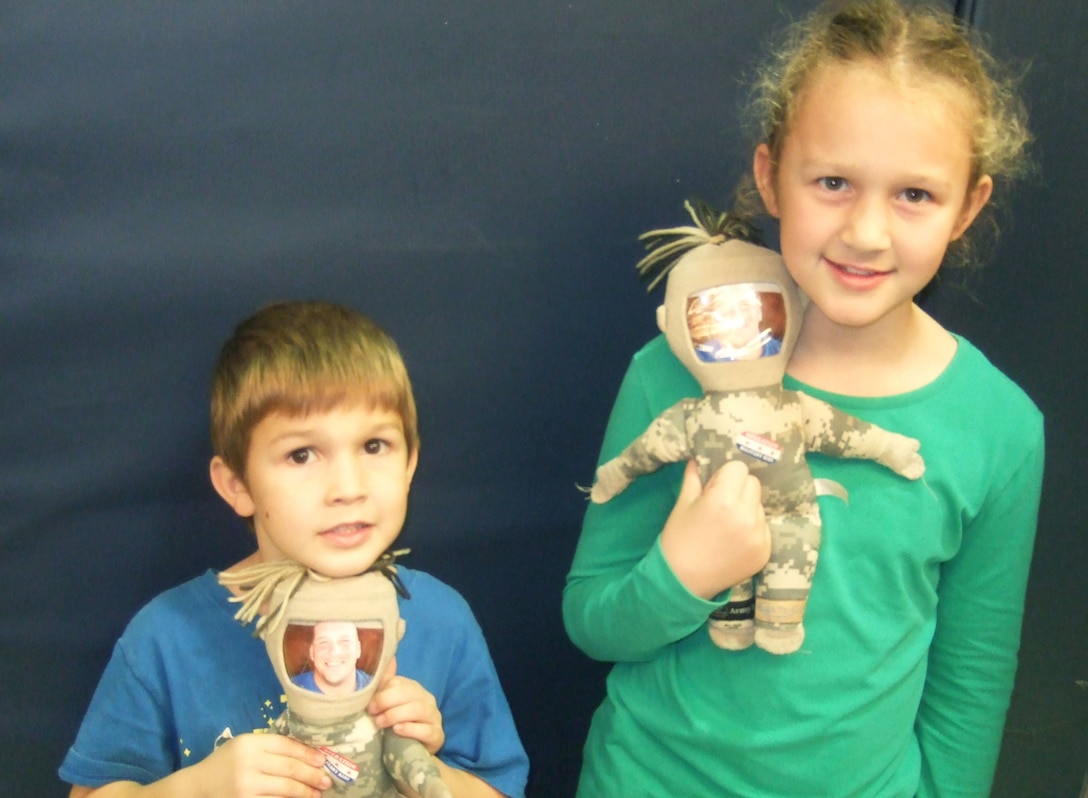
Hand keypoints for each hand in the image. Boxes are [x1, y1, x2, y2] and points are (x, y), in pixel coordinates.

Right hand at [191, 732, 331, 797]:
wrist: (196, 788)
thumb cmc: (225, 765)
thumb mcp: (243, 747)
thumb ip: (269, 747)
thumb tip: (307, 754)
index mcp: (249, 743)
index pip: (286, 745)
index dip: (308, 753)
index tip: (323, 760)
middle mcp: (248, 763)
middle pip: (289, 768)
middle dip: (312, 775)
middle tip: (326, 781)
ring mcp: (245, 786)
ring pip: (284, 788)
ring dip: (304, 792)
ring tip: (316, 794)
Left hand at [368, 657, 444, 754]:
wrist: (412, 754)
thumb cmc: (397, 727)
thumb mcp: (388, 707)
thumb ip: (384, 686)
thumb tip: (387, 659)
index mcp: (414, 690)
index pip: (400, 683)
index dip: (382, 691)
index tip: (368, 703)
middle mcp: (427, 700)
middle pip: (409, 693)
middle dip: (387, 700)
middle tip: (372, 712)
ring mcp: (434, 718)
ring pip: (418, 709)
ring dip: (395, 714)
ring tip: (380, 722)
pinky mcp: (438, 736)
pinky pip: (426, 730)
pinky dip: (410, 729)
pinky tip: (397, 730)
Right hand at [659, 459, 770, 599]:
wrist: (683, 582)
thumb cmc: (678, 539)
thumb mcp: (682, 504)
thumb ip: (694, 477)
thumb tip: (699, 458)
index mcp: (723, 500)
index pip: (738, 469)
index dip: (725, 476)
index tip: (713, 488)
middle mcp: (746, 515)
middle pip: (753, 484)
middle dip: (738, 488)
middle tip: (721, 503)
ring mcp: (758, 535)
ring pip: (759, 505)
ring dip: (746, 508)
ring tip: (727, 525)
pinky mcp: (765, 551)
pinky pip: (763, 527)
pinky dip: (752, 529)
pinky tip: (734, 540)